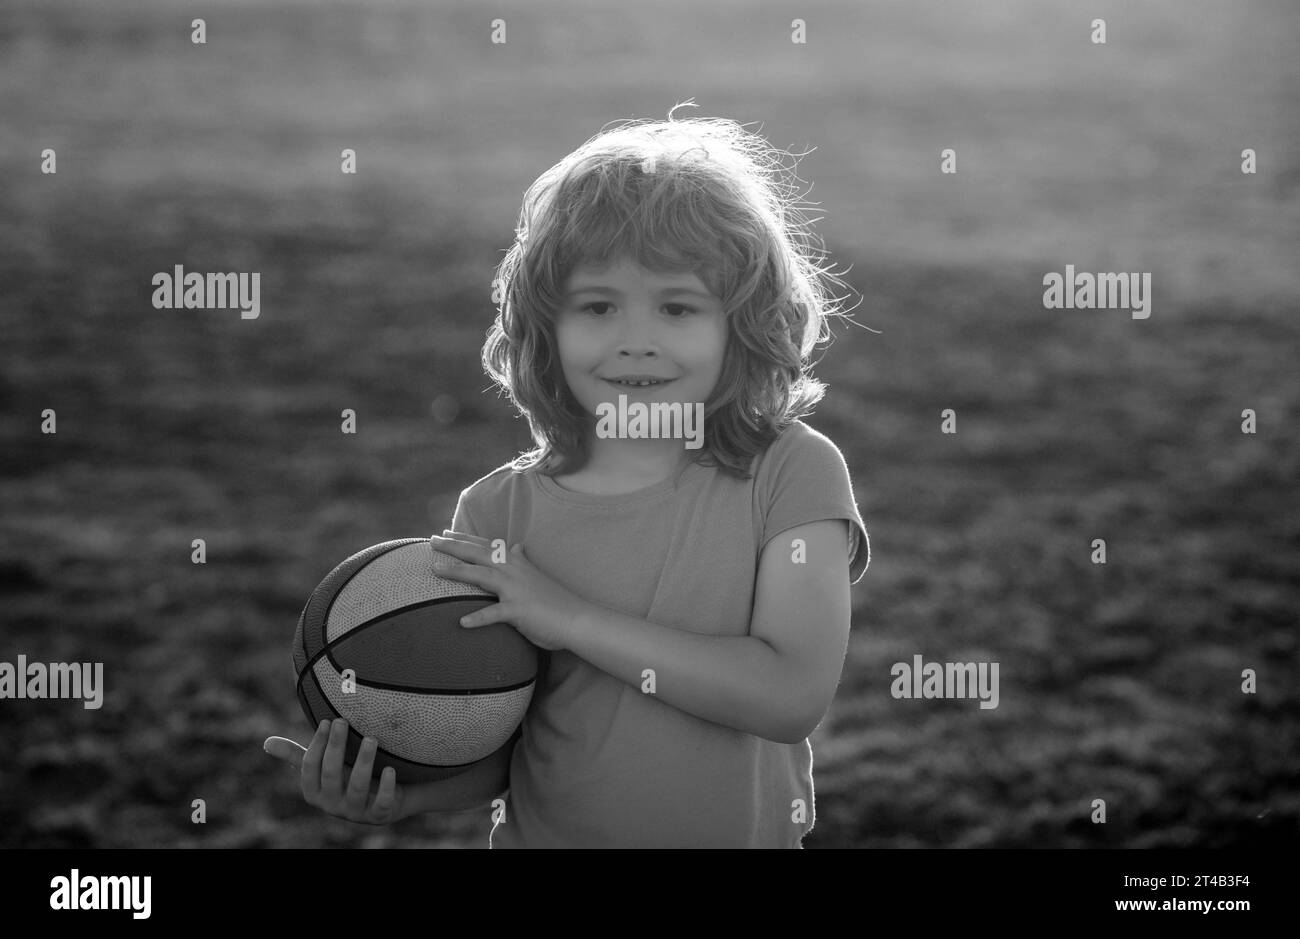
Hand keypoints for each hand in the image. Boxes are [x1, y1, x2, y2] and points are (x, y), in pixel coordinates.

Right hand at [264, 718, 405, 824]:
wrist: (385, 800)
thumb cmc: (347, 778)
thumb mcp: (323, 768)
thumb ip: (298, 756)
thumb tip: (266, 743)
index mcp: (314, 792)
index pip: (310, 767)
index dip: (317, 744)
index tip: (327, 720)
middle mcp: (332, 805)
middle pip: (332, 773)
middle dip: (336, 747)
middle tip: (343, 721)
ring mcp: (356, 812)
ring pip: (357, 787)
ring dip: (364, 762)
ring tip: (371, 738)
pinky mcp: (380, 815)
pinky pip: (382, 804)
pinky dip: (386, 787)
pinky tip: (390, 770)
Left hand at [429, 531, 590, 651]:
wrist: (576, 618)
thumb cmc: (555, 600)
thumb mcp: (536, 575)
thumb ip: (522, 561)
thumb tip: (515, 546)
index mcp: (516, 563)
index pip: (486, 546)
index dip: (465, 539)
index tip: (445, 532)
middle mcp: (513, 571)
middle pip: (478, 554)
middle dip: (453, 546)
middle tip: (431, 540)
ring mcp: (515, 590)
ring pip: (481, 576)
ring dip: (457, 572)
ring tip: (434, 570)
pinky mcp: (518, 611)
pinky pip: (494, 614)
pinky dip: (478, 618)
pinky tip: (462, 623)